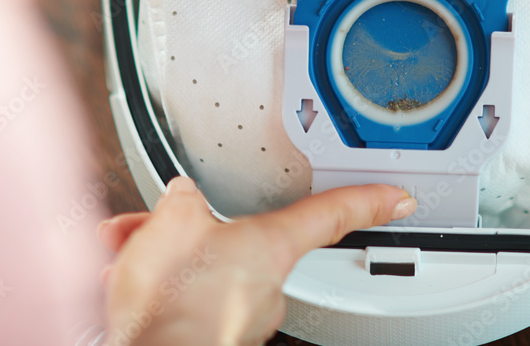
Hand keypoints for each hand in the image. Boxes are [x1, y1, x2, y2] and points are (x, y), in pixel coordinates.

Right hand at [98, 177, 416, 345]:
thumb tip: (181, 198)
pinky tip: (131, 286)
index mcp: (271, 245)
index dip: (369, 201)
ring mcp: (241, 315)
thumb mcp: (170, 224)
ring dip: (169, 260)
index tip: (399, 199)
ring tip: (130, 257)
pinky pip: (191, 300)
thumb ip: (183, 202)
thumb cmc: (171, 304)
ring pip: (209, 270)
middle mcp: (267, 283)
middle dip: (195, 230)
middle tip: (159, 227)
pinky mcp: (216, 336)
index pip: (334, 214)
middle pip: (242, 240)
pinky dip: (161, 290)